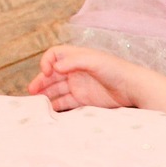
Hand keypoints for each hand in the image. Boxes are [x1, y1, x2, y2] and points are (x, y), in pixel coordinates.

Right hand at [28, 44, 144, 111]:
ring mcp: (79, 85)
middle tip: (32, 91)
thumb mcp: (94, 61)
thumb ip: (74, 61)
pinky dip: (58, 105)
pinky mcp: (84, 100)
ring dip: (47, 94)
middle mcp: (75, 71)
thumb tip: (54, 67)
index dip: (47, 62)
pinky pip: (67, 102)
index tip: (47, 71)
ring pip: (57, 89)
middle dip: (41, 81)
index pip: (54, 56)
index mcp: (76, 58)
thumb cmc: (116, 70)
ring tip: (37, 103)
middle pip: (52, 75)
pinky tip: (50, 110)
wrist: (133, 88)